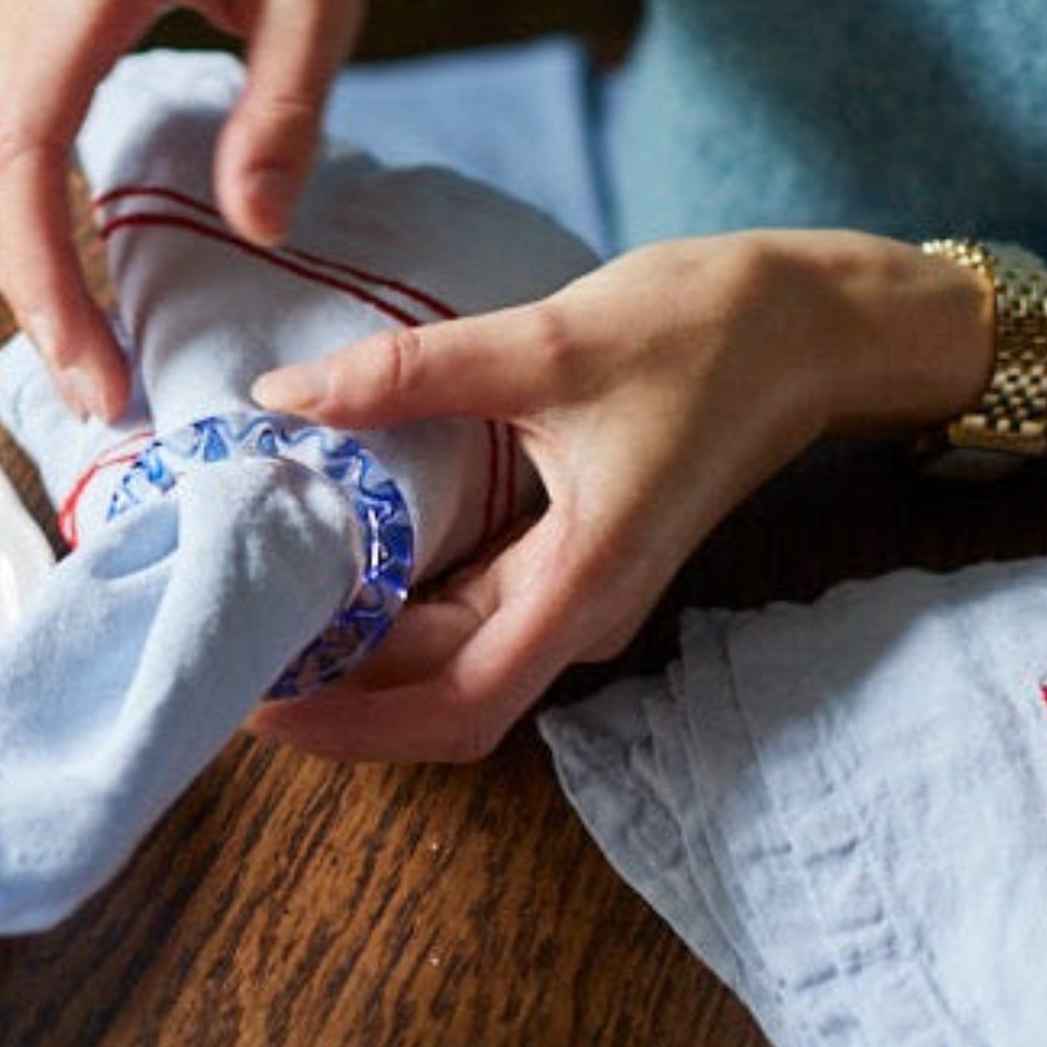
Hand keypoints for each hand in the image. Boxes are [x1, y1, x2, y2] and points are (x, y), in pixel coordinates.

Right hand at [0, 0, 511, 421]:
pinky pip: (9, 131)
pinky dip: (32, 216)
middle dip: (31, 293)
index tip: (95, 371)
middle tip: (104, 396)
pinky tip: (82, 277)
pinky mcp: (37, 11)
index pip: (24, 149)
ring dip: (25, 262)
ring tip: (96, 358)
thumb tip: (251, 233)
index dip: (44, 276)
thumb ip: (284, 110)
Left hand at [246, 231, 994, 762]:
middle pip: (440, 694)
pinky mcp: (575, 550)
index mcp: (583, 586)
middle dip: (336, 688)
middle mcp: (580, 609)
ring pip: (453, 655)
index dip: (351, 724)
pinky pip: (474, 606)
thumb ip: (408, 375)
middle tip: (229, 644)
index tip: (258, 705)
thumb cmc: (706, 333)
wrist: (818, 321)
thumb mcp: (547, 342)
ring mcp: (578, 586)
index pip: (454, 708)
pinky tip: (338, 565)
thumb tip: (282, 397)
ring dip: (364, 651)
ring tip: (262, 611)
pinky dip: (401, 604)